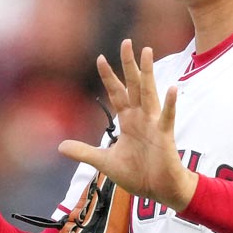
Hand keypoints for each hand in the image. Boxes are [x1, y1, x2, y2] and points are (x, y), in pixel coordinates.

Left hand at [58, 39, 197, 211]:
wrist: (158, 190)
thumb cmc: (137, 174)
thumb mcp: (105, 162)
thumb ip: (85, 152)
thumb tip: (60, 146)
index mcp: (128, 121)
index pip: (117, 93)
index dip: (109, 76)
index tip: (100, 58)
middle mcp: (141, 117)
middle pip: (134, 85)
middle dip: (129, 64)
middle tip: (127, 42)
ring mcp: (153, 124)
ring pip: (150, 92)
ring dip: (148, 73)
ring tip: (147, 52)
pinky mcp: (164, 135)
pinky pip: (167, 116)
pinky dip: (169, 103)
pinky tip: (172, 88)